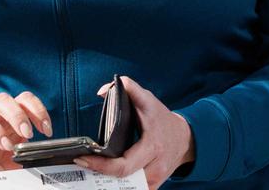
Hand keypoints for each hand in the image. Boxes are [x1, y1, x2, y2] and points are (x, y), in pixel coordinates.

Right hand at [0, 91, 51, 178]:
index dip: (38, 111)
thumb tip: (43, 156)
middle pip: (2, 99)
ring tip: (9, 147)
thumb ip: (31, 147)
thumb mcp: (20, 146)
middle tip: (28, 134)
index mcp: (11, 112)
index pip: (25, 98)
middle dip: (17, 115)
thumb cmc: (3, 151)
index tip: (47, 131)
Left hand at [74, 77, 193, 189]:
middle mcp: (155, 166)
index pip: (124, 165)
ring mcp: (156, 178)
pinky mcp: (154, 185)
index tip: (83, 159)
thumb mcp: (148, 100)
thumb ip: (129, 88)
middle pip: (124, 179)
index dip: (101, 165)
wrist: (185, 138)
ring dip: (109, 184)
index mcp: (152, 146)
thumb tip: (103, 90)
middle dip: (100, 175)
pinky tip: (107, 181)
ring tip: (90, 174)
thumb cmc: (163, 119)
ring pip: (129, 188)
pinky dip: (121, 187)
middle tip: (82, 165)